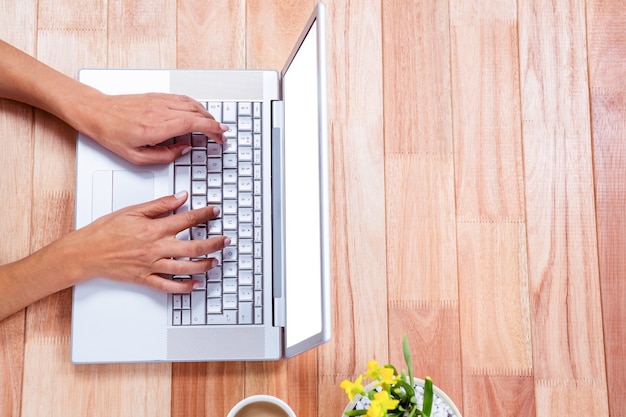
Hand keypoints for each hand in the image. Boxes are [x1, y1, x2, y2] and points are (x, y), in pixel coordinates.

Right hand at [61, 191, 227, 292]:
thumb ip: (160, 204)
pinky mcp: (145, 279)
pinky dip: (184, 287)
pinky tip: (195, 285)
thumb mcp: (133, 210)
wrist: (85, 252)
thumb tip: (181, 197)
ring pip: (185, 267)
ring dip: (204, 265)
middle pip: (192, 246)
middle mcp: (155, 248)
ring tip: (215, 261)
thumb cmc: (106, 231)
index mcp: (153, 229)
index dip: (204, 214)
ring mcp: (151, 265)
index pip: (186, 220)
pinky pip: (168, 286)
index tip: (215, 211)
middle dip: (213, 243)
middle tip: (225, 240)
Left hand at [79, 92, 228, 164]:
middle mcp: (160, 111)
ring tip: (213, 124)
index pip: (194, 123)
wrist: (96, 112)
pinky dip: (195, 106)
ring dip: (206, 114)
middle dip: (214, 123)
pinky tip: (198, 112)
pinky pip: (182, 99)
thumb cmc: (112, 133)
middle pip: (197, 113)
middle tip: (221, 134)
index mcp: (157, 127)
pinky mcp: (156, 96)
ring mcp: (159, 101)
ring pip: (192, 104)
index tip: (222, 134)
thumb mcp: (137, 157)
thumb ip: (165, 156)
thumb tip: (183, 150)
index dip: (213, 129)